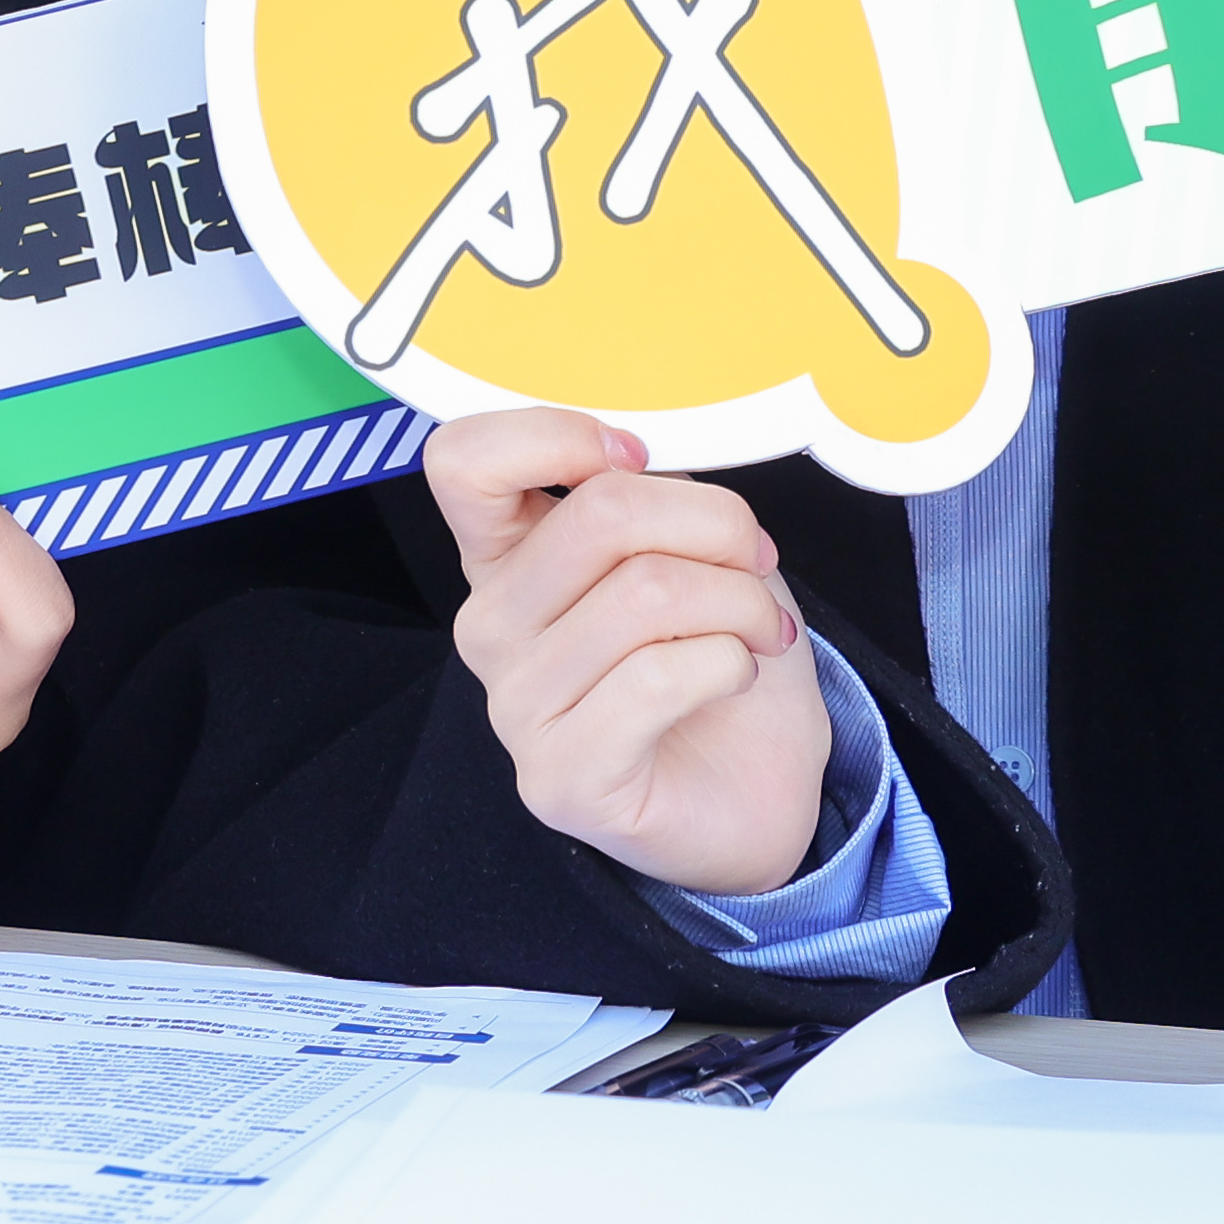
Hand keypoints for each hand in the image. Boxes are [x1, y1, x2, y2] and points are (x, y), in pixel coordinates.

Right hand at [431, 407, 828, 898]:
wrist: (758, 788)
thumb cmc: (716, 656)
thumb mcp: (690, 547)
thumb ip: (648, 497)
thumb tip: (647, 463)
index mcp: (504, 556)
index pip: (461, 461)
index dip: (557, 435)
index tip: (637, 458)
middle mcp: (490, 626)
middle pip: (599, 514)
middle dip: (714, 523)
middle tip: (756, 558)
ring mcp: (515, 707)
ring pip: (646, 593)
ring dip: (739, 601)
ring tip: (763, 629)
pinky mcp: (559, 778)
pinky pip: (658, 679)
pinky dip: (730, 663)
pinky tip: (737, 678)